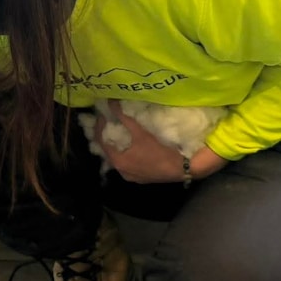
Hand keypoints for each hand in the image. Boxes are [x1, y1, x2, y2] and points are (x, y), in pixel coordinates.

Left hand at [94, 99, 228, 183]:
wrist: (181, 169)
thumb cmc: (159, 152)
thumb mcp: (141, 134)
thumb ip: (125, 118)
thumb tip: (111, 103)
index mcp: (118, 162)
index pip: (101, 142)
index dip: (99, 127)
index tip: (102, 115)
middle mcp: (121, 171)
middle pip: (108, 150)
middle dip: (107, 136)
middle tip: (108, 121)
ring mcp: (131, 176)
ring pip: (118, 158)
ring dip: (117, 145)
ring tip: (118, 131)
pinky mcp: (140, 177)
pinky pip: (127, 163)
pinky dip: (125, 153)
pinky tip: (130, 146)